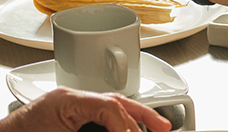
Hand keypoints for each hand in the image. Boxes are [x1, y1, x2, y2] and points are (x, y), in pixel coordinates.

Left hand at [0, 87, 170, 131]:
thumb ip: (98, 129)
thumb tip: (124, 130)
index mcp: (67, 100)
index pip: (110, 104)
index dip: (127, 123)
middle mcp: (68, 99)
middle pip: (115, 101)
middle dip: (141, 115)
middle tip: (163, 127)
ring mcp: (66, 108)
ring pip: (109, 107)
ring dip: (131, 119)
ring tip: (153, 126)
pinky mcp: (64, 119)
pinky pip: (96, 115)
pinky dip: (113, 123)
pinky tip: (125, 128)